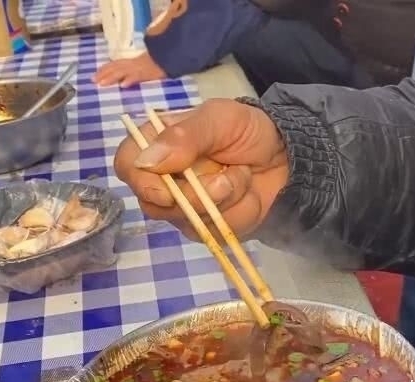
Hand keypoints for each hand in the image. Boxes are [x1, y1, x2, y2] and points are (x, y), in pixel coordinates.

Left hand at [93, 51, 165, 87]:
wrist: (171, 53)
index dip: (106, 68)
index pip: (117, 64)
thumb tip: (125, 80)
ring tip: (101, 83)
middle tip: (92, 80)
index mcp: (134, 61)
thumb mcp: (148, 63)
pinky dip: (130, 79)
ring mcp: (140, 67)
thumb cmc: (162, 58)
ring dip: (111, 77)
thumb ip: (137, 70)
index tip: (96, 74)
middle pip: (116, 67)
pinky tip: (123, 85)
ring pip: (123, 71)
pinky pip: (138, 75)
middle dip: (103, 73)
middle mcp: (134, 63)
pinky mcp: (148, 72)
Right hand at [114, 99, 288, 239]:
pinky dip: (237, 211)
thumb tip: (146, 161)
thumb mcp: (219, 118)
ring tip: (242, 175)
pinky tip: (247, 193)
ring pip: (187, 219)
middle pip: (154, 202)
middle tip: (227, 176)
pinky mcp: (204, 227)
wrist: (286, 157)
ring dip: (223, 198)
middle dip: (196, 194)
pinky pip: (212, 230)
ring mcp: (183, 206)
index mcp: (158, 144)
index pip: (127, 164)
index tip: (167, 189)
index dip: (141, 180)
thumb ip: (186, 136)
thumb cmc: (247, 130)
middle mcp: (163, 178)